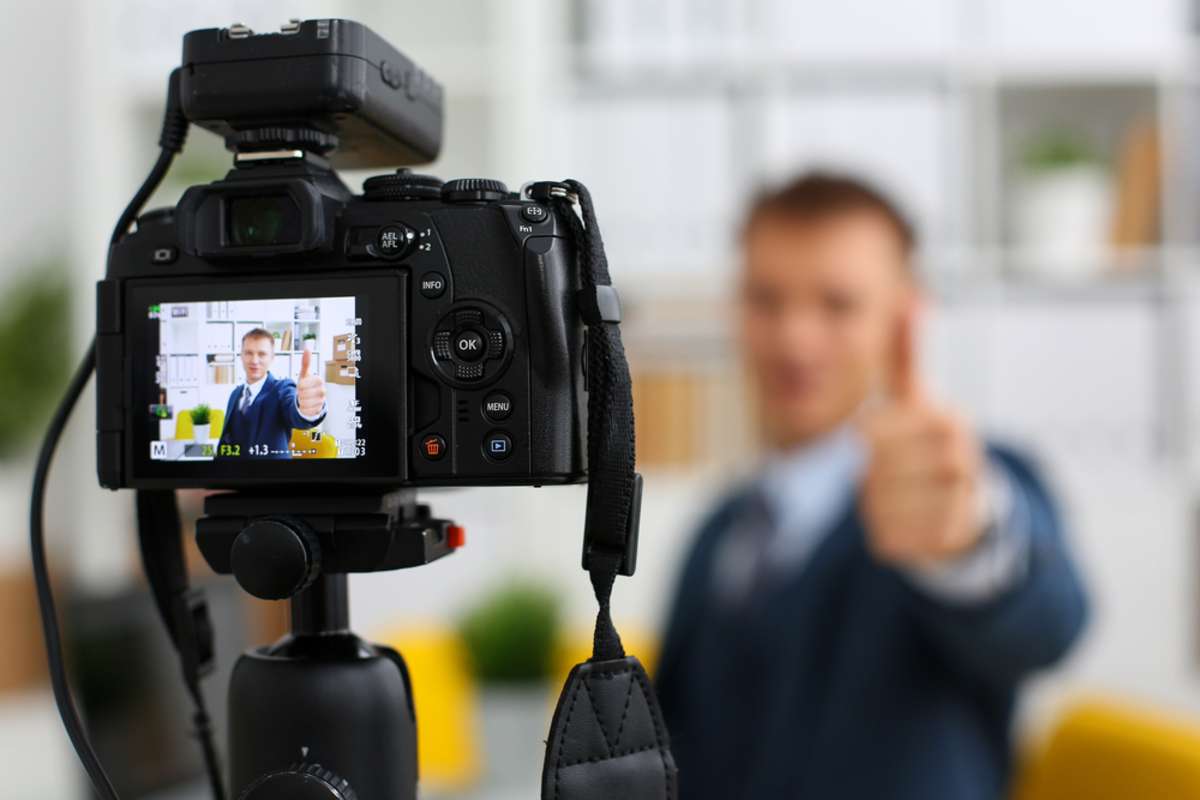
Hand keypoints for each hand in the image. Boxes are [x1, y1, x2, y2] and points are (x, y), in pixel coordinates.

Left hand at [297, 348, 326, 418]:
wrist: (308, 398)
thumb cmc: (306, 384)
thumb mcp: (304, 373)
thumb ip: (306, 362)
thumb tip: (307, 348)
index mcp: (319, 381)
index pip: (308, 383)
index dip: (302, 384)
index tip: (300, 385)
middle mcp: (323, 390)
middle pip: (306, 393)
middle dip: (300, 394)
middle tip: (300, 393)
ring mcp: (322, 401)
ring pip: (306, 403)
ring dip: (301, 401)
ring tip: (302, 399)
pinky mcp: (318, 410)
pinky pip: (308, 410)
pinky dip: (303, 408)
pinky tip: (304, 405)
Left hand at [858, 305, 983, 566]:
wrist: (968, 506)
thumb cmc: (927, 445)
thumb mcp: (916, 399)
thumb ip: (907, 356)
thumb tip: (913, 302)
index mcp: (947, 420)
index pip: (870, 437)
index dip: (863, 443)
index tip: (872, 442)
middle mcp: (961, 458)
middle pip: (873, 474)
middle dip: (868, 478)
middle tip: (885, 475)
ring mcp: (961, 500)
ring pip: (880, 508)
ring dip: (875, 507)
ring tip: (897, 498)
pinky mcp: (952, 538)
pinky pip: (891, 540)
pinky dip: (885, 535)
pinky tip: (904, 523)